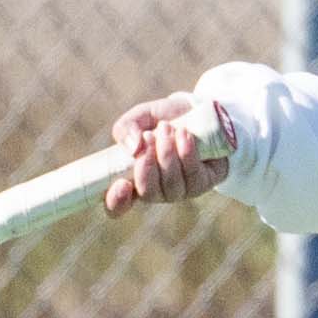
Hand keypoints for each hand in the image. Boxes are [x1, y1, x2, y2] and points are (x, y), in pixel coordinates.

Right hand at [103, 93, 228, 216]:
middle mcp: (155, 191)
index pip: (118, 205)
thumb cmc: (163, 118)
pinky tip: (184, 134)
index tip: (121, 184)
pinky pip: (193, 175)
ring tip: (167, 127)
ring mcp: (179, 191)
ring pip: (171, 183)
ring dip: (167, 154)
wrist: (196, 111)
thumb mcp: (139, 118)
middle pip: (147, 193)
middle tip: (148, 136)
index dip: (116, 201)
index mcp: (132, 180)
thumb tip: (133, 148)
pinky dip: (186, 153)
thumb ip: (126, 128)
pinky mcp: (201, 183)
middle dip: (147, 164)